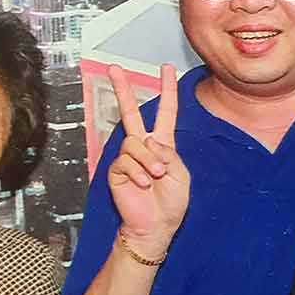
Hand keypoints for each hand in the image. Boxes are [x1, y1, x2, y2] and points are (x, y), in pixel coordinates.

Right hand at [106, 63, 189, 257]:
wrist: (155, 227)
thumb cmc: (170, 203)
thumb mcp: (180, 174)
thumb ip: (168, 154)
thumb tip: (148, 142)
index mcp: (163, 145)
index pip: (165, 112)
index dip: (167, 90)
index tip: (166, 68)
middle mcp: (144, 147)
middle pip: (131, 112)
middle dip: (122, 89)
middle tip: (113, 68)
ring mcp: (128, 158)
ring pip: (134, 143)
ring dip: (148, 161)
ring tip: (154, 177)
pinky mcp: (117, 171)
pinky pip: (125, 161)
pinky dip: (137, 173)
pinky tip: (143, 185)